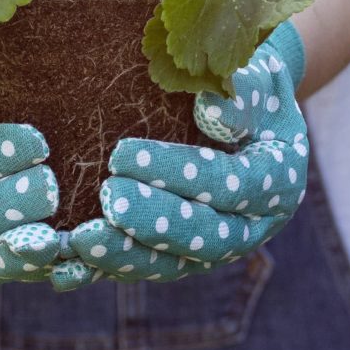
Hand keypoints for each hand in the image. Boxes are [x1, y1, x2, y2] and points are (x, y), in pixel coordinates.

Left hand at [63, 20, 310, 280]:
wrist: (248, 112)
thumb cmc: (249, 88)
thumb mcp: (259, 79)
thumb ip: (242, 95)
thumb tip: (210, 109)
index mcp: (279, 183)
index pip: (229, 184)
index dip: (179, 173)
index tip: (125, 154)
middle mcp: (253, 226)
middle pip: (206, 237)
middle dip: (153, 221)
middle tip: (107, 196)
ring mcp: (218, 249)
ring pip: (174, 266)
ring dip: (126, 256)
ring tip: (82, 239)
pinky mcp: (184, 259)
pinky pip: (147, 270)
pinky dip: (109, 270)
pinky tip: (70, 264)